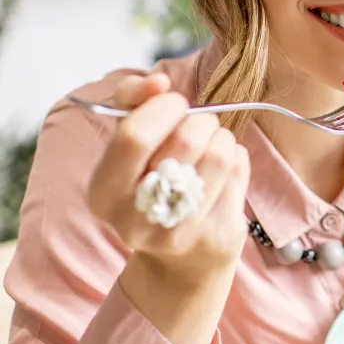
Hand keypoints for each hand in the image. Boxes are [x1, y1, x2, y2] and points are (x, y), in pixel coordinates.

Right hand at [87, 73, 249, 343]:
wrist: (180, 261)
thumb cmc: (153, 184)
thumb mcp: (128, 146)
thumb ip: (133, 102)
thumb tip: (157, 82)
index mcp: (104, 194)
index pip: (135, 136)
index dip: (162, 108)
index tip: (174, 102)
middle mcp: (137, 219)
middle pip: (185, 141)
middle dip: (200, 120)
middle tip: (199, 125)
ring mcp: (181, 231)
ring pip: (220, 154)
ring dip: (222, 137)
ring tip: (213, 144)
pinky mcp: (218, 234)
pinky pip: (239, 170)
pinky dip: (236, 156)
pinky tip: (224, 168)